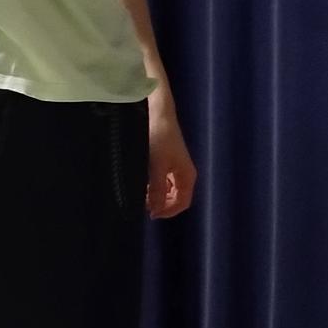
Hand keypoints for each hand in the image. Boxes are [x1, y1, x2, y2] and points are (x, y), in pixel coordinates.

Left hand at [145, 100, 196, 218]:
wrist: (156, 112)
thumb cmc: (159, 139)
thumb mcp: (156, 167)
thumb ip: (157, 190)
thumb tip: (155, 210)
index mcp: (187, 176)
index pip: (182, 203)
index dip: (168, 212)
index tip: (151, 214)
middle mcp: (183, 173)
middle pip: (175, 197)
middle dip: (161, 204)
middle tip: (142, 204)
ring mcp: (175, 166)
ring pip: (167, 189)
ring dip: (156, 195)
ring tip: (140, 193)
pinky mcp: (166, 159)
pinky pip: (162, 180)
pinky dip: (153, 185)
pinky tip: (141, 182)